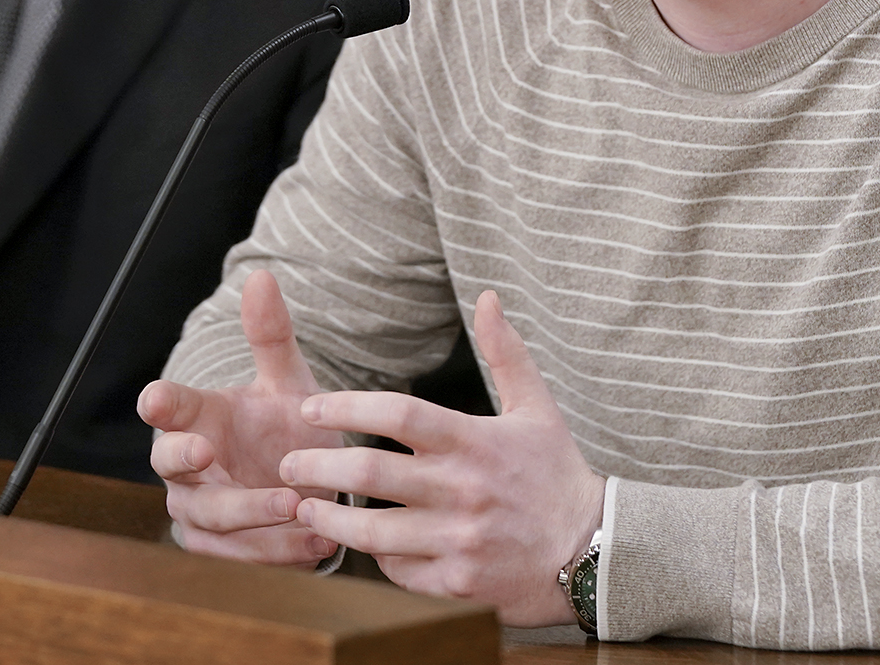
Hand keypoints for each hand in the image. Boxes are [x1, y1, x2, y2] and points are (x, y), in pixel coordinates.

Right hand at [137, 269, 345, 564]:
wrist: (308, 481)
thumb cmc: (284, 425)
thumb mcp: (287, 381)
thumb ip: (271, 336)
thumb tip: (262, 276)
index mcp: (196, 416)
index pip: (166, 405)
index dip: (159, 403)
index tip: (156, 398)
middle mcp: (186, 463)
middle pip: (169, 464)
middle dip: (186, 460)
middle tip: (208, 451)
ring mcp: (197, 507)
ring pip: (208, 517)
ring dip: (250, 514)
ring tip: (295, 505)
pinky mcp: (218, 548)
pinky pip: (235, 556)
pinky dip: (272, 551)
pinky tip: (313, 543)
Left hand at [277, 290, 604, 624]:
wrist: (592, 551)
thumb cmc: (556, 473)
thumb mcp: (538, 408)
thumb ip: (506, 353)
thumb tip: (488, 297)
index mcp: (475, 442)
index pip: (399, 414)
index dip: (348, 406)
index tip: (310, 407)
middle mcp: (464, 490)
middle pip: (372, 473)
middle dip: (318, 466)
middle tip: (287, 463)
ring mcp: (460, 541)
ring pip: (374, 531)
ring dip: (331, 518)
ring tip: (303, 507)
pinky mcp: (459, 583)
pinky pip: (399, 571)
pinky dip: (376, 558)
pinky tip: (363, 544)